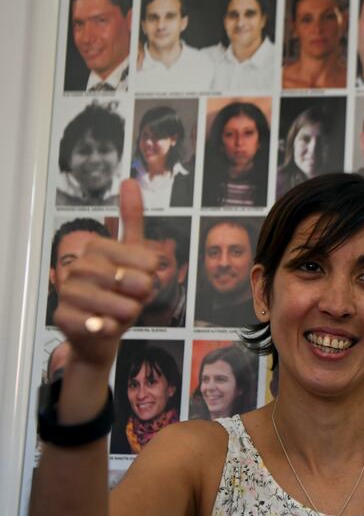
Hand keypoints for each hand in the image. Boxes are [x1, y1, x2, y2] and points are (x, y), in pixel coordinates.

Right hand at [53, 180, 157, 369]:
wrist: (101, 334)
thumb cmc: (120, 294)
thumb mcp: (133, 258)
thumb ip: (133, 222)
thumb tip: (129, 181)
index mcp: (96, 248)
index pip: (140, 257)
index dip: (149, 272)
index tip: (148, 277)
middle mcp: (78, 266)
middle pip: (124, 279)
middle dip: (139, 293)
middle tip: (136, 298)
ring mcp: (67, 292)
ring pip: (112, 303)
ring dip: (125, 312)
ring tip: (123, 313)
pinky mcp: (62, 318)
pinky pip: (95, 324)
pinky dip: (108, 328)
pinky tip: (106, 326)